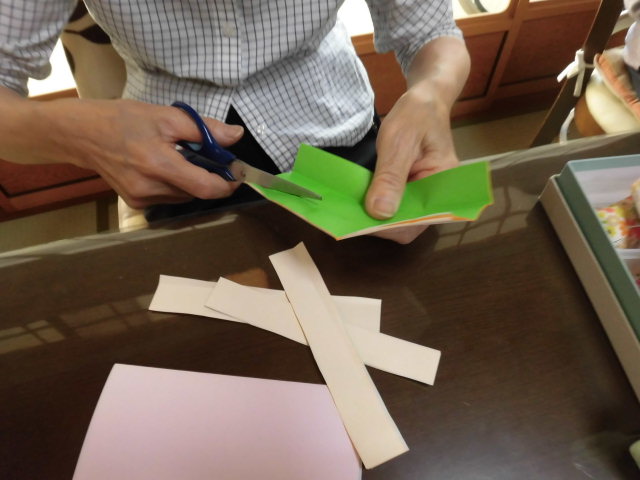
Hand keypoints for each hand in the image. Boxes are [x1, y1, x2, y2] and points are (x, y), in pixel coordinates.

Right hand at [36, 98, 244, 208]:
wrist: (81, 134)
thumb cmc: (123, 119)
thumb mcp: (166, 116)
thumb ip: (204, 129)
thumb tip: (236, 136)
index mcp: (159, 165)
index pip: (206, 188)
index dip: (228, 183)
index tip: (238, 172)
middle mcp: (151, 189)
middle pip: (197, 192)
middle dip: (210, 177)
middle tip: (210, 156)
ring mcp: (142, 200)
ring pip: (184, 196)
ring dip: (192, 180)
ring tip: (180, 157)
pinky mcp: (136, 204)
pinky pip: (169, 197)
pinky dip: (176, 184)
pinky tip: (164, 167)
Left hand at [365, 86, 458, 243]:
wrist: (424, 100)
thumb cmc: (416, 115)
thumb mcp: (399, 141)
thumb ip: (391, 177)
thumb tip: (379, 213)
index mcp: (442, 184)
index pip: (418, 220)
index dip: (391, 226)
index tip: (361, 220)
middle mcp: (436, 195)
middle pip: (408, 224)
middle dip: (380, 223)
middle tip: (351, 213)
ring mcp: (423, 194)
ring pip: (399, 217)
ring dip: (376, 215)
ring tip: (353, 207)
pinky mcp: (411, 190)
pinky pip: (395, 205)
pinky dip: (377, 204)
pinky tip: (361, 199)